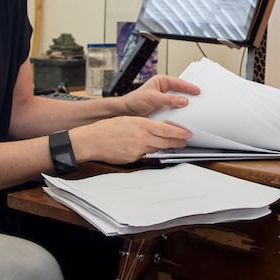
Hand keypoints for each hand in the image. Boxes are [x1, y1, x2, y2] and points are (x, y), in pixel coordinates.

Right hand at [72, 116, 192, 164]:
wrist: (91, 140)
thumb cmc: (106, 129)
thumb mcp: (128, 120)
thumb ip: (142, 124)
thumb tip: (154, 128)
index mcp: (141, 124)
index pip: (166, 129)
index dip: (179, 132)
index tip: (187, 133)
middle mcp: (141, 137)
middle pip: (166, 141)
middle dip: (177, 142)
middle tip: (185, 142)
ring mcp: (138, 149)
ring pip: (157, 149)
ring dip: (165, 148)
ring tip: (173, 146)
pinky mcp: (132, 158)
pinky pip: (145, 155)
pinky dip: (148, 153)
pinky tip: (149, 150)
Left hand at [118, 74, 200, 116]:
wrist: (126, 113)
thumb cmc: (134, 101)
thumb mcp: (153, 98)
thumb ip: (169, 99)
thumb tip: (183, 101)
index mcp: (161, 81)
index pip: (178, 83)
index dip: (189, 87)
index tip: (197, 91)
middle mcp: (164, 90)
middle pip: (180, 92)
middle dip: (189, 96)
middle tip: (199, 99)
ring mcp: (164, 101)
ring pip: (178, 102)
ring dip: (184, 107)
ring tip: (193, 109)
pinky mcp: (164, 110)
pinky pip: (174, 111)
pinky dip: (179, 114)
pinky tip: (183, 117)